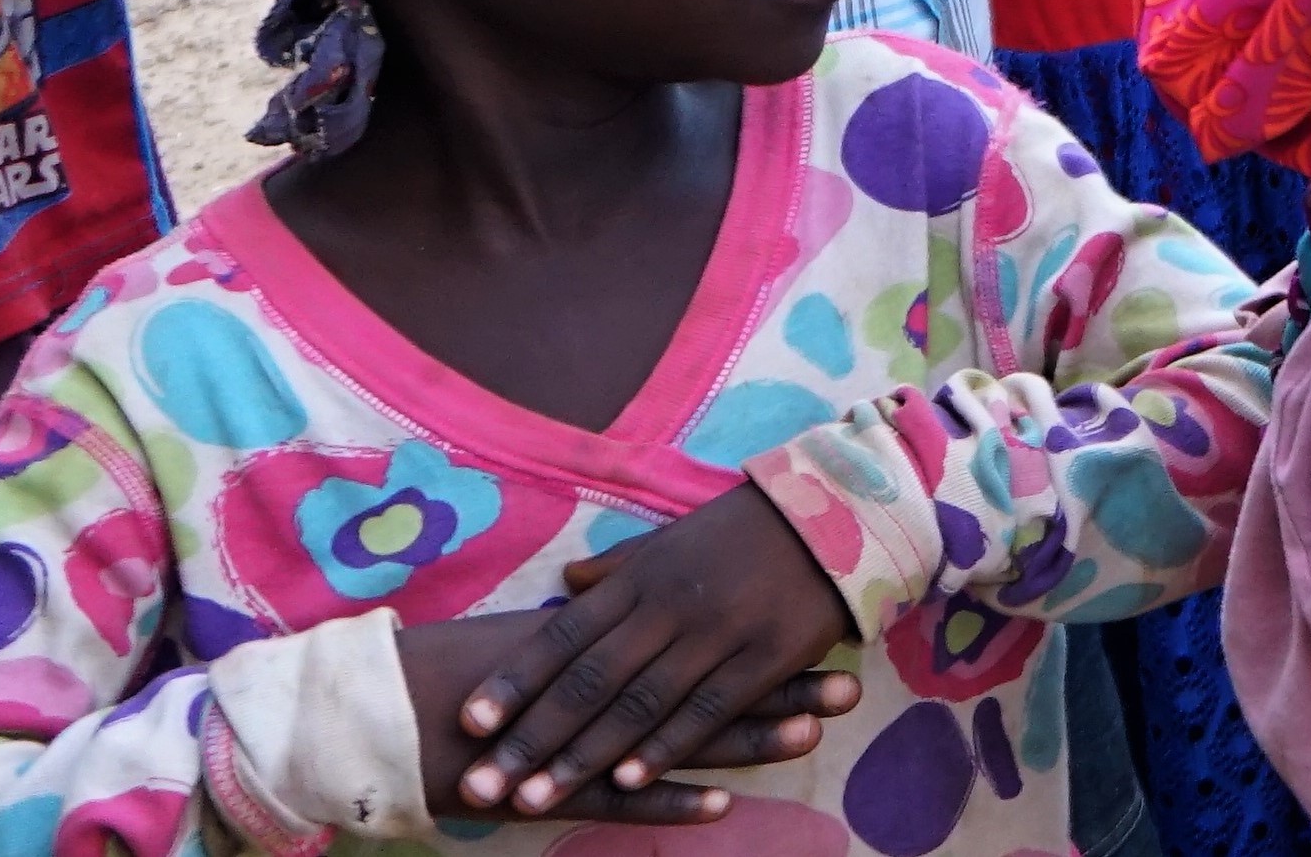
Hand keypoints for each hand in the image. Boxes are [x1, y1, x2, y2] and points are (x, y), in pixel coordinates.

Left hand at [436, 481, 859, 813]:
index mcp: (641, 578)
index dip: (515, 681)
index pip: (563, 636)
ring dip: (582, 757)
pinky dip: (665, 746)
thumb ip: (617, 569)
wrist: (843, 511)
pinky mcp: (767, 656)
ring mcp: (718, 633)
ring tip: (535, 798)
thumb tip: (563, 585)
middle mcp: (669, 607)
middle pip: (587, 682)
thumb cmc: (748, 529)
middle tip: (481, 783)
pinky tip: (629, 780)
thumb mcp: (673, 538)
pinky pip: (707, 708)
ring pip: (638, 704)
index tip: (468, 723)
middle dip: (530, 738)